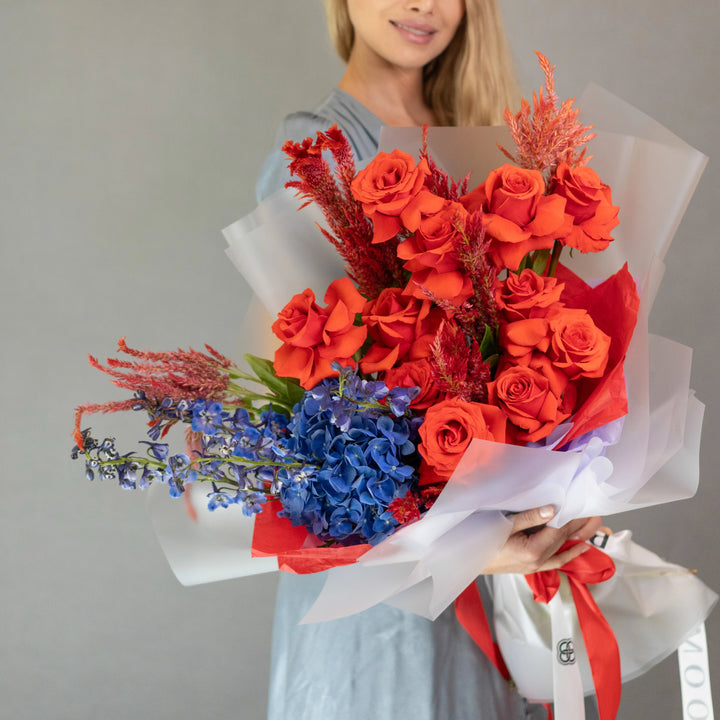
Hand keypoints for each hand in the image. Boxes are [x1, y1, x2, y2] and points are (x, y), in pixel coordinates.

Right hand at [482, 506, 602, 574]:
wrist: (465, 560)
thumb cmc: (481, 540)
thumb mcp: (503, 525)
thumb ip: (529, 518)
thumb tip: (553, 509)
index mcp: (533, 549)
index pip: (559, 528)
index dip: (573, 515)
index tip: (585, 502)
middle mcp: (538, 560)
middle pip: (564, 537)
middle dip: (580, 523)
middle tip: (595, 510)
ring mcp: (536, 565)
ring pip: (563, 547)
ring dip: (579, 535)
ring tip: (595, 523)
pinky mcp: (531, 566)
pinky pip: (556, 561)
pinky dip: (570, 554)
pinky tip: (582, 547)